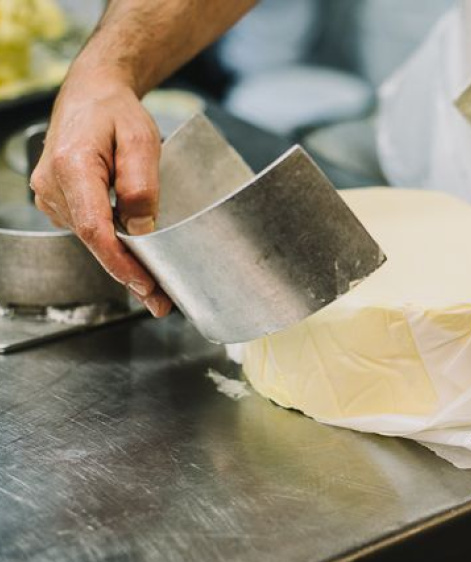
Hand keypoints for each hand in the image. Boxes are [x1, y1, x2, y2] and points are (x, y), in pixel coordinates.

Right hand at [30, 67, 171, 315]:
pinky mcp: (58, 201)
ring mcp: (51, 195)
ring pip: (92, 239)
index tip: (145, 284)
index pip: (94, 227)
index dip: (120, 262)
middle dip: (129, 272)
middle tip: (163, 300)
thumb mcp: (142, 139)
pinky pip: (89, 230)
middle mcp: (52, 185)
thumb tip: (142, 228)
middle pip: (94, 240)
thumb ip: (142, 183)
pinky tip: (137, 259)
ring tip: (157, 285)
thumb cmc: (115, 112)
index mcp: (72, 166)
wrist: (91, 94)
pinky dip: (113, 246)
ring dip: (123, 261)